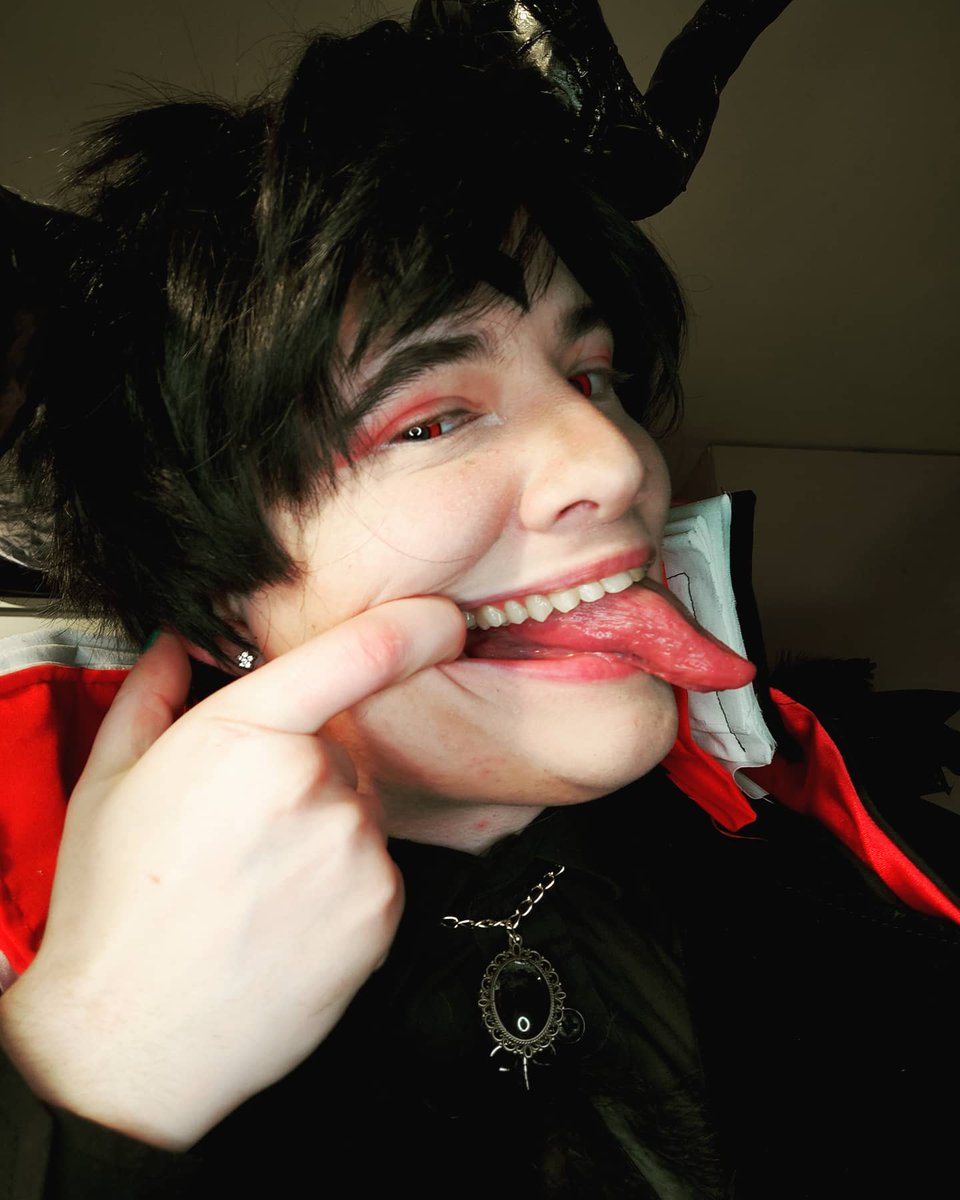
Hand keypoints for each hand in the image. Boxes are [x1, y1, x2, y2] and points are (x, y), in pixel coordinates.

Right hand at [0, 597, 464, 1148]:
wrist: (132, 1042)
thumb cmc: (115, 910)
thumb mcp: (108, 781)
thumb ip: (151, 692)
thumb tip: (176, 641)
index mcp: (243, 736)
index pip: (359, 653)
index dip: (415, 625)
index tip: (440, 619)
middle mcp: (312, 786)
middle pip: (342, 747)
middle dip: (306, 769)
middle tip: (243, 828)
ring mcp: (356, 852)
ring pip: (359, 809)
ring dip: (325, 828)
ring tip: (257, 882)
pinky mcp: (383, 910)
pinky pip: (377, 867)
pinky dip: (344, 882)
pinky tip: (286, 916)